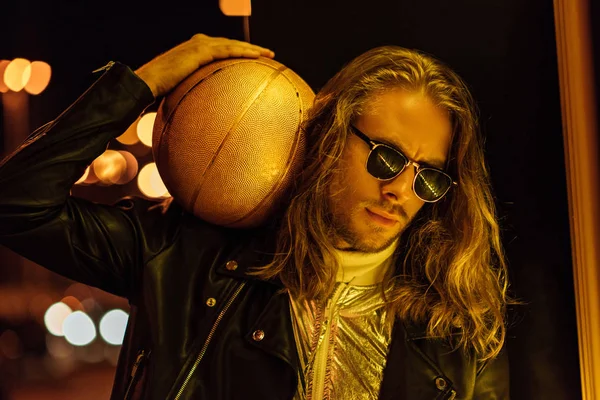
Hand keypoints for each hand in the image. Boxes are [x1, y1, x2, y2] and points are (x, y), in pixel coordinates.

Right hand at [134, 34, 274, 96]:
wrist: (146, 83)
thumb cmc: (159, 91)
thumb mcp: (181, 89)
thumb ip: (194, 92)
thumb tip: (201, 112)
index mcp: (193, 50)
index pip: (221, 48)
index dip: (237, 52)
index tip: (252, 58)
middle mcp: (197, 44)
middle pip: (230, 43)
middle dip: (249, 48)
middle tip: (267, 54)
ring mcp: (198, 45)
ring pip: (232, 44)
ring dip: (251, 49)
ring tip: (268, 54)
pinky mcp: (199, 51)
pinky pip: (226, 50)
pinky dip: (242, 52)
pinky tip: (255, 57)